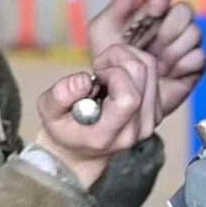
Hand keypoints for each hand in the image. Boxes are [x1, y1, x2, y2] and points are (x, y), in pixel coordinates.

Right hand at [32, 45, 159, 188]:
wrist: (81, 148)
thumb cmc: (64, 127)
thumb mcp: (48, 112)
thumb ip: (60, 95)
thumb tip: (83, 80)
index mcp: (108, 134)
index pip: (129, 98)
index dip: (113, 75)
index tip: (95, 75)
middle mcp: (136, 130)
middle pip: (142, 73)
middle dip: (118, 58)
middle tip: (98, 68)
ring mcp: (150, 121)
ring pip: (150, 68)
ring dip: (126, 58)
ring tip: (106, 72)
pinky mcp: (157, 111)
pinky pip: (154, 73)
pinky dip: (135, 65)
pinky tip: (118, 77)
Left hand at [89, 0, 205, 117]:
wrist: (120, 98)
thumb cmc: (109, 63)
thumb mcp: (102, 32)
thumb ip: (117, 6)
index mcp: (152, 10)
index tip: (153, 9)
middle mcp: (173, 23)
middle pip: (186, 10)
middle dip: (168, 29)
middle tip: (150, 48)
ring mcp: (186, 44)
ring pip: (195, 33)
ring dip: (172, 51)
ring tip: (154, 65)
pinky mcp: (196, 65)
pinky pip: (199, 57)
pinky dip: (181, 66)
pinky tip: (166, 74)